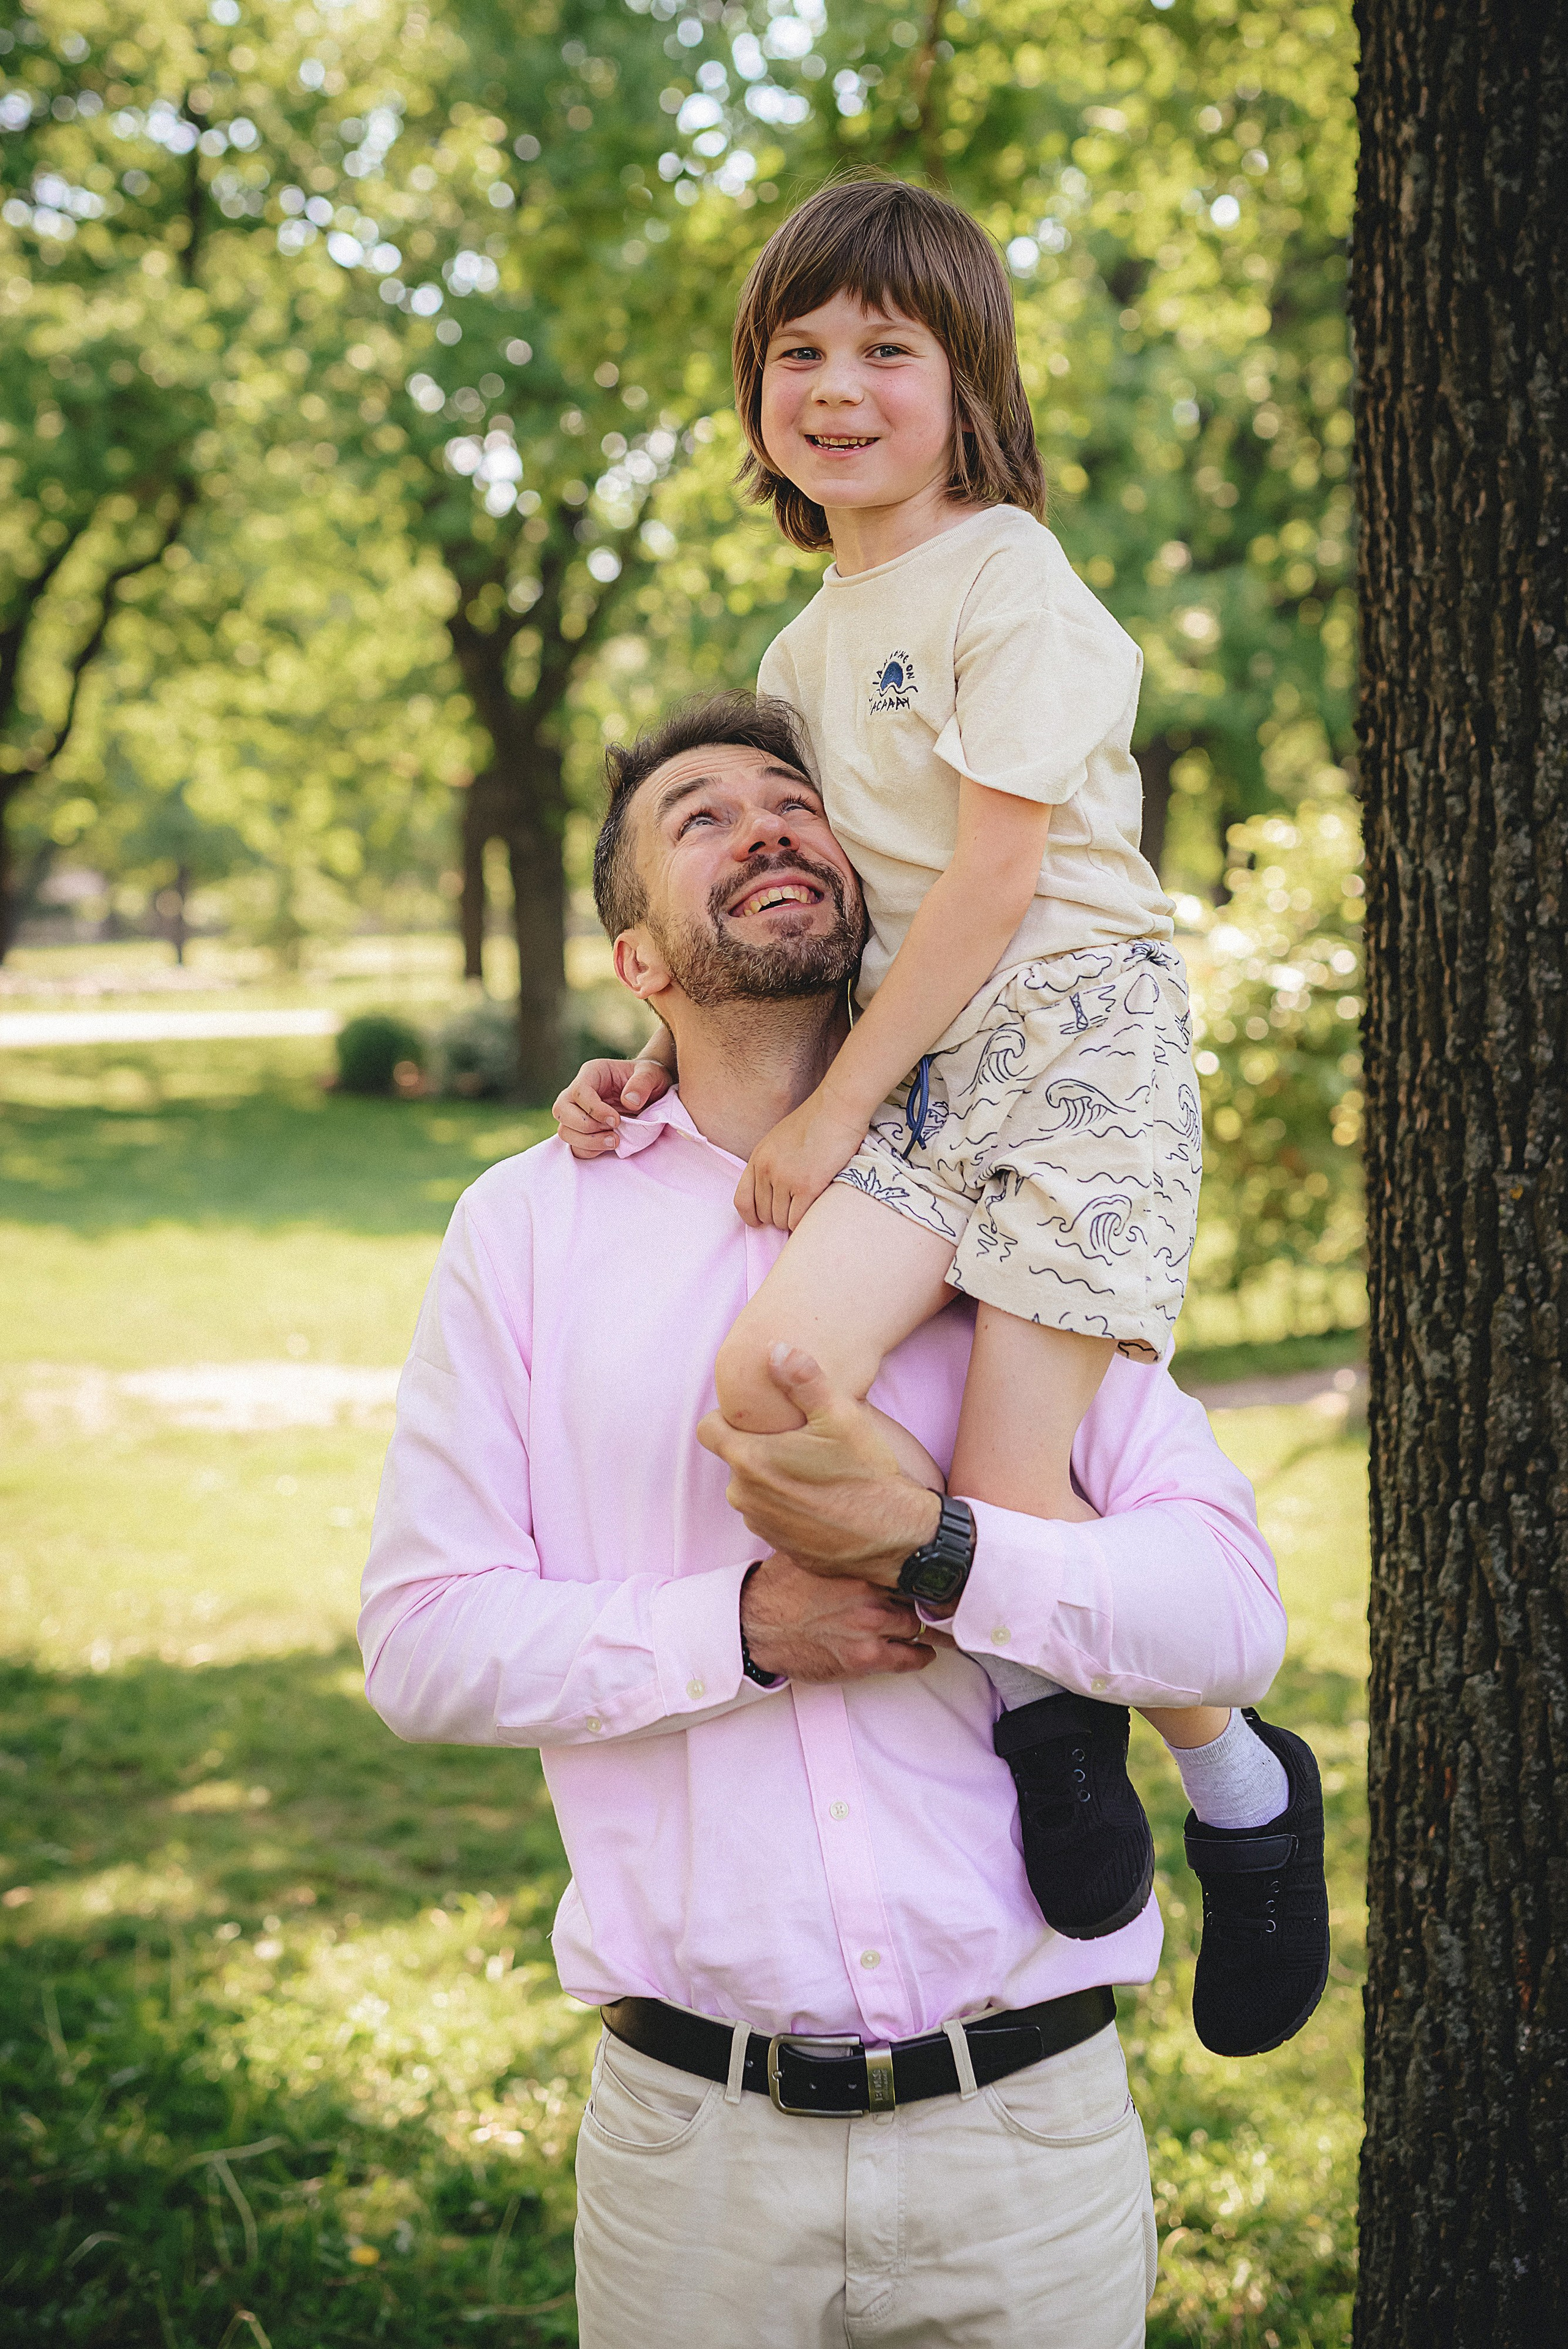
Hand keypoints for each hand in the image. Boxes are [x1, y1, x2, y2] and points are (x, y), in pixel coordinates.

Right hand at [552, 1056, 671, 1159]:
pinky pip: (574, 1146)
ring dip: (587, 1142)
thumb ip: (642, 1083)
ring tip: (615, 1141)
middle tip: (614, 1133)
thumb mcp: (652, 1074)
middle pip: (561, 1110)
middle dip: (586, 1126)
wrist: (652, 1093)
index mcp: (592, 1073)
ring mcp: (577, 1113)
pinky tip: (609, 1146)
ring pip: (564, 1130)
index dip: (594, 1109)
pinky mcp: (583, 1131)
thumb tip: (629, 1101)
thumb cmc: (649, 1079)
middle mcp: (579, 1092)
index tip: (616, 1120)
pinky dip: (589, 1151)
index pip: (579, 1091)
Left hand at [700, 1346, 941, 1586]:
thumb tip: (775, 1348)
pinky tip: (820, 1500)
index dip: (728, 1418)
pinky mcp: (779, 1545)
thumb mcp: (840, 1416)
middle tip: (800, 1442)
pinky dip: (787, 1506)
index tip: (760, 1418)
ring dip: (772, 1479)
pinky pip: (771, 1516)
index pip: (708, 1429)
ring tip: (813, 1472)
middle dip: (758, 1448)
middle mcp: (745, 1496)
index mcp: (750, 1460)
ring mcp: (761, 1524)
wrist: (893, 1534)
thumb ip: (803, 1379)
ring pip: (752, 1489)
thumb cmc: (865, 1473)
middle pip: (734, 1459)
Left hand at [734, 1087, 868, 1231]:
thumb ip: (772, 1163)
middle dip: (778, 1218)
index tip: (760, 1222)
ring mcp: (785, 1178)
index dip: (751, 1216)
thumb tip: (775, 1190)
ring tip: (806, 1211)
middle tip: (794, 1212)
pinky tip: (813, 1214)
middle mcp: (766, 1169)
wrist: (837, 1108)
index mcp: (758, 1157)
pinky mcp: (807, 1186)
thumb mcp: (780, 1140)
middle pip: (763, 1213)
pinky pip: (797, 1219)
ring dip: (792, 1221)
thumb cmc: (816, 1121)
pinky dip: (804, 1223)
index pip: (742, 1199)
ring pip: (781, 1219)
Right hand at [740, 1556, 934, 1682]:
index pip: (909, 1562)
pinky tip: (926, 1651)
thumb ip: (838, 1540)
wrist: (755, 1627)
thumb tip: (855, 1514)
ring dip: (928, 1627)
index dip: (924, 1566)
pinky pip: (909, 1657)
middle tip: (944, 1600)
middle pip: (918, 1594)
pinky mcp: (864, 1659)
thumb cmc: (779, 1588)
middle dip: (928, 1598)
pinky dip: (921, 1655)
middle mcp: (868, 1593)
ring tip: (940, 1626)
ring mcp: (869, 1627)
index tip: (940, 1568)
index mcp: (858, 1564)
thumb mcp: (808, 1550)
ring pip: (918, 1626)